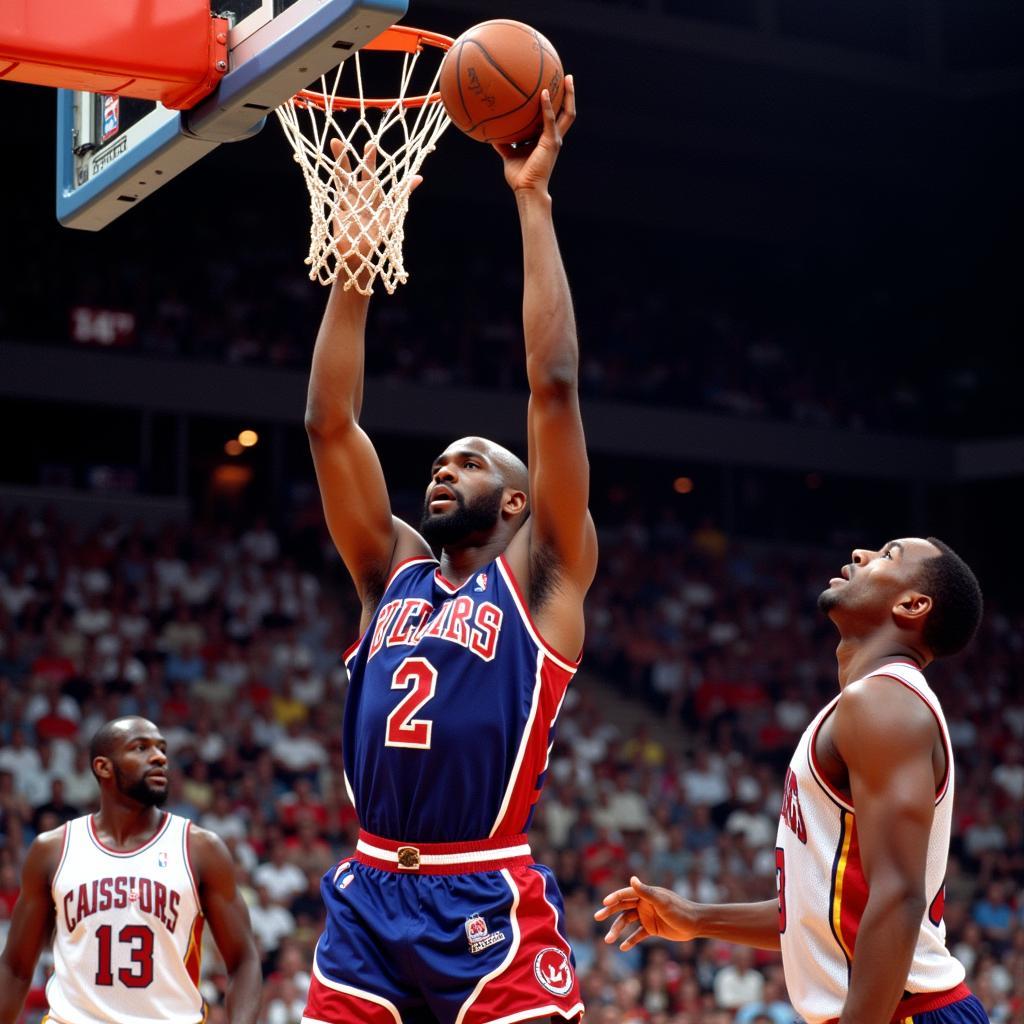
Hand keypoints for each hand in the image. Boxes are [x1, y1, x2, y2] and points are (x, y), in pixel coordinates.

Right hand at [327, 137, 421, 285]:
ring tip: (332, 146)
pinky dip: (327, 184)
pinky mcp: (338, 210)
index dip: (370, 159)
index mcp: (373, 195)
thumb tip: (418, 177)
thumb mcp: (392, 213)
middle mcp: (359, 196)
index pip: (371, 173)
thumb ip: (402, 194)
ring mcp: (347, 202)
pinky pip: (334, 194)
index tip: (370, 144)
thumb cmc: (378, 236)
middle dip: (346, 157)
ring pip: (341, 180)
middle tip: (338, 140)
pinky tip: (322, 171)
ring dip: (337, 165)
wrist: (362, 255)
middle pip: (352, 172)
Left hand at [492, 74, 575, 194]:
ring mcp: (555, 139)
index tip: (552, 87)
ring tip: (567, 78)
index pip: (554, 118)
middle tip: (567, 77)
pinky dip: (547, 106)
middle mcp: (554, 138)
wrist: (527, 189)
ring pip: (567, 113)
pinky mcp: (551, 142)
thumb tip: (491, 132)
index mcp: (546, 140)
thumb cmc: (519, 177)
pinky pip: (550, 119)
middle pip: (567, 113)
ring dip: (568, 95)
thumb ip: (504, 142)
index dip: (555, 104)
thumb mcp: (509, 155)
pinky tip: (544, 92)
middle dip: (569, 95)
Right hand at [594, 876, 700, 950]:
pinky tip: (622, 947)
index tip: (604, 904)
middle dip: (609, 912)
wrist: (695, 924)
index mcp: (645, 894)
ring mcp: (646, 916)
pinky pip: (637, 935)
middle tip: (597, 917)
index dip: (614, 898)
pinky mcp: (651, 929)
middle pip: (622, 907)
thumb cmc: (679, 910)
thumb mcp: (662, 901)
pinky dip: (630, 940)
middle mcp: (643, 904)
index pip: (625, 894)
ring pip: (627, 922)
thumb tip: (632, 879)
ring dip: (617, 930)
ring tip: (608, 940)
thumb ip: (646, 892)